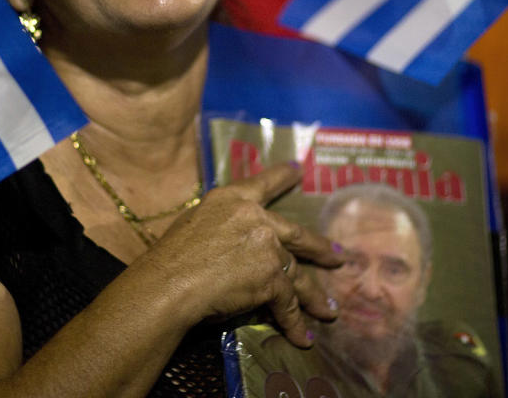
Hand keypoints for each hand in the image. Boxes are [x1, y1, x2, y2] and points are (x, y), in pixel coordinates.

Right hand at [139, 163, 344, 347]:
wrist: (170, 283)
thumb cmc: (171, 257)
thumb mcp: (192, 224)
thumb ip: (220, 225)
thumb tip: (230, 239)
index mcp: (231, 198)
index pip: (262, 184)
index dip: (282, 177)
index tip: (298, 170)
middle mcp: (255, 217)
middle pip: (295, 233)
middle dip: (319, 248)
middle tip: (337, 256)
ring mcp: (267, 247)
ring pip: (297, 274)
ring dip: (314, 296)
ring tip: (328, 311)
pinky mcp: (271, 278)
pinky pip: (287, 304)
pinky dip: (294, 323)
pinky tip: (302, 337)